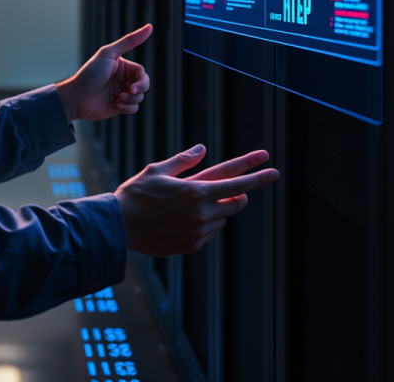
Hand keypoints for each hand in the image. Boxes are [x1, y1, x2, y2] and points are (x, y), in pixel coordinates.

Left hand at [56, 25, 151, 123]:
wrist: (76, 97)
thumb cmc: (90, 73)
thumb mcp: (109, 54)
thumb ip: (129, 41)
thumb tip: (150, 26)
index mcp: (122, 66)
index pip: (141, 72)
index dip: (141, 80)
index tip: (133, 85)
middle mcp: (122, 79)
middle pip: (143, 85)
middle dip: (139, 90)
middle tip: (130, 91)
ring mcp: (121, 93)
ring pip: (140, 97)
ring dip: (131, 99)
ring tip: (117, 98)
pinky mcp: (119, 106)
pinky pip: (134, 108)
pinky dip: (127, 107)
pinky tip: (116, 104)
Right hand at [114, 145, 278, 255]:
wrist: (120, 227)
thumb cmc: (137, 194)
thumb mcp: (158, 170)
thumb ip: (184, 160)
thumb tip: (202, 148)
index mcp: (195, 190)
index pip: (236, 180)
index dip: (256, 174)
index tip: (273, 168)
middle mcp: (202, 212)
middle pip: (237, 202)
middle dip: (240, 193)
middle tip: (227, 186)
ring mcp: (199, 231)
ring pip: (223, 217)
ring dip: (216, 208)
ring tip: (187, 204)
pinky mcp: (193, 245)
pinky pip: (209, 231)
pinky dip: (204, 222)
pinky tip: (180, 219)